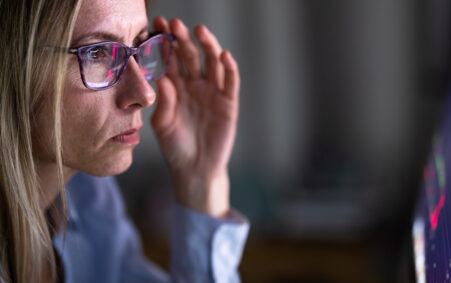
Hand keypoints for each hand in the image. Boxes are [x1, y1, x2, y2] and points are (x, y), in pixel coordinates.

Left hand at [150, 17, 239, 217]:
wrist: (195, 169)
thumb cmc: (175, 146)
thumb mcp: (163, 125)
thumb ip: (164, 102)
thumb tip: (163, 78)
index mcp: (175, 88)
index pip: (170, 59)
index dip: (164, 42)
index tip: (156, 24)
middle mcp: (194, 85)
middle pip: (190, 56)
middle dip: (183, 39)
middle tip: (175, 23)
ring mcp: (212, 92)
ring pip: (212, 63)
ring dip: (208, 46)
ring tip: (200, 31)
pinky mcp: (228, 102)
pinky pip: (230, 82)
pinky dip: (229, 68)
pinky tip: (224, 56)